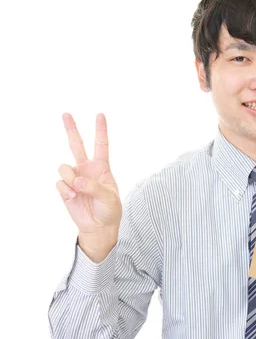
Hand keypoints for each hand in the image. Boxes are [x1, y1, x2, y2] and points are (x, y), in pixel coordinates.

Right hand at [55, 113, 121, 261]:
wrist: (99, 226)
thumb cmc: (109, 210)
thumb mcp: (109, 197)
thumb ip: (94, 187)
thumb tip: (77, 180)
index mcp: (102, 167)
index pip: (101, 145)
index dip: (100, 130)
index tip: (100, 115)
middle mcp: (86, 169)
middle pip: (76, 145)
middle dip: (71, 129)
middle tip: (66, 114)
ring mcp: (74, 178)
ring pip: (64, 167)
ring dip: (69, 178)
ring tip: (77, 191)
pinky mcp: (65, 188)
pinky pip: (60, 183)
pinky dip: (65, 190)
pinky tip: (72, 197)